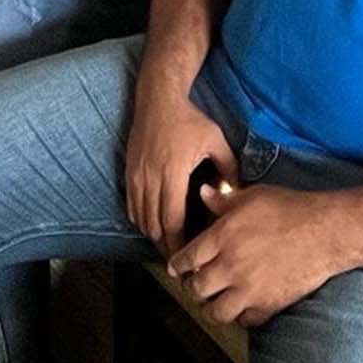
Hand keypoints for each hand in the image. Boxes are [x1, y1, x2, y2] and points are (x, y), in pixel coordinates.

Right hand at [125, 95, 237, 257]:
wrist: (157, 99)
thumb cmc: (189, 119)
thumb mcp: (215, 139)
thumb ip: (227, 168)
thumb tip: (233, 193)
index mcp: (172, 174)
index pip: (173, 220)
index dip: (179, 244)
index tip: (188, 259)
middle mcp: (151, 178)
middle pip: (155, 226)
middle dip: (167, 247)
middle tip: (180, 263)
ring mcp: (136, 176)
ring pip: (141, 218)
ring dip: (154, 235)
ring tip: (168, 248)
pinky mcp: (129, 172)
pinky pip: (132, 206)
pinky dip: (141, 220)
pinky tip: (152, 226)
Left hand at [168, 184, 344, 326]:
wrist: (324, 231)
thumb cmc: (290, 209)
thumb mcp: (252, 196)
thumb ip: (222, 200)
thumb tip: (202, 193)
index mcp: (222, 237)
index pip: (187, 258)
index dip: (178, 265)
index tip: (176, 269)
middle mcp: (231, 266)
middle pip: (196, 288)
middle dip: (192, 286)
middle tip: (195, 283)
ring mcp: (249, 289)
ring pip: (216, 312)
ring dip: (212, 306)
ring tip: (215, 299)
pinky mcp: (268, 305)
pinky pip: (245, 321)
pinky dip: (241, 316)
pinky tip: (243, 306)